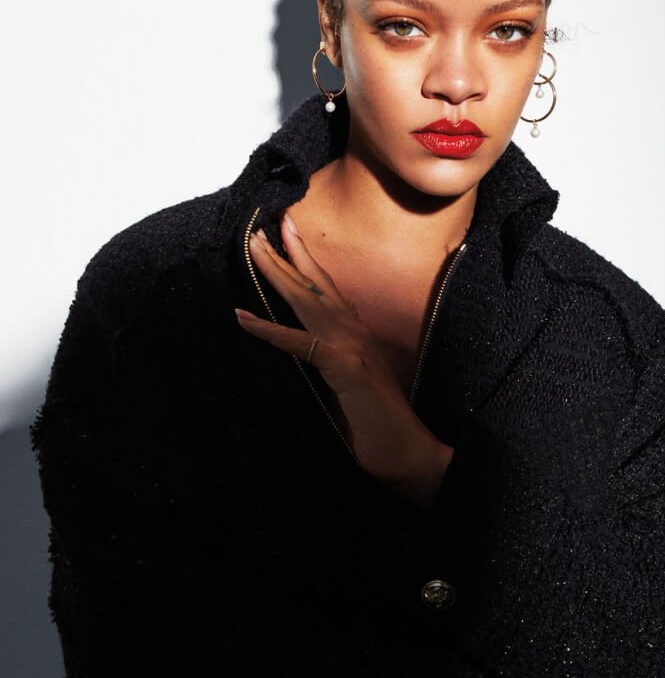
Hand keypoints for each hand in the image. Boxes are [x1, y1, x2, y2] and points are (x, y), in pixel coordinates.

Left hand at [234, 212, 451, 504]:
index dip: (307, 263)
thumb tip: (307, 353)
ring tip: (254, 246)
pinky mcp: (344, 365)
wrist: (408, 451)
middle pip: (317, 283)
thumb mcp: (350, 385)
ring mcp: (351, 345)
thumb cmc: (379, 424)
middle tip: (264, 226)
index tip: (288, 236)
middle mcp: (356, 331)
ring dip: (278, 270)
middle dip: (289, 252)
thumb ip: (333, 363)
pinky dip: (268, 329)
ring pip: (307, 299)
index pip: (329, 290)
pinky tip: (242, 317)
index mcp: (357, 334)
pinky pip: (298, 343)